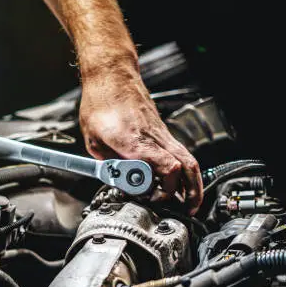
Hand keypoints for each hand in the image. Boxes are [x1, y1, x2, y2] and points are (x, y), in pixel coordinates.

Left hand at [79, 74, 202, 213]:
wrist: (111, 77)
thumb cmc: (101, 103)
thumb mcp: (92, 140)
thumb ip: (108, 164)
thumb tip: (120, 182)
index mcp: (134, 142)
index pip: (167, 167)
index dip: (165, 188)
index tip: (149, 197)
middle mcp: (154, 138)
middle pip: (186, 167)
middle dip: (190, 192)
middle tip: (186, 210)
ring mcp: (161, 134)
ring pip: (189, 160)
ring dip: (193, 184)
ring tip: (189, 203)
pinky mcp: (162, 133)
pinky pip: (181, 154)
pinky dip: (185, 172)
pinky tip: (178, 183)